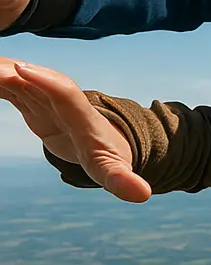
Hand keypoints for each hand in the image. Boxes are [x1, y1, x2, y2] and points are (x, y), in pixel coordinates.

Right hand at [0, 59, 150, 202]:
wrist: (109, 139)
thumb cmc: (111, 156)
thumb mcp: (113, 170)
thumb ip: (123, 181)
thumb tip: (143, 195)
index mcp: (82, 117)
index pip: (65, 94)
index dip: (45, 81)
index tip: (21, 69)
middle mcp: (63, 102)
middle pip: (36, 80)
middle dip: (9, 72)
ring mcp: (48, 99)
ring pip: (20, 80)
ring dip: (1, 73)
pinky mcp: (34, 103)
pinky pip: (11, 89)